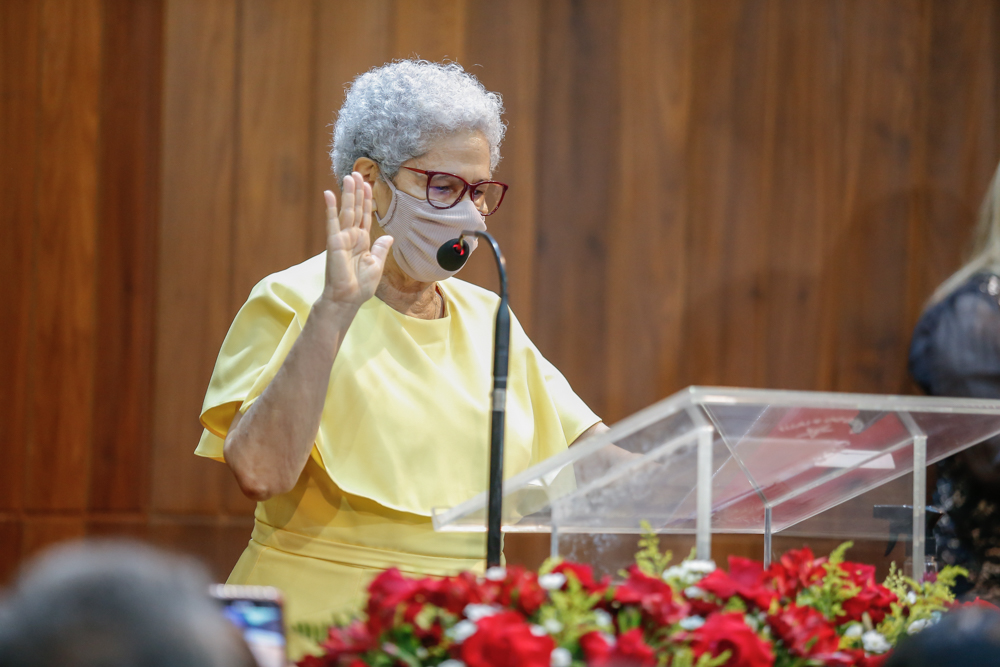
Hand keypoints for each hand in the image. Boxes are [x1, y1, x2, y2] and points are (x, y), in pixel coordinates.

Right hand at [319, 172, 392, 307]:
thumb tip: (388, 237)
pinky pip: (332, 222)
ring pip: (347, 211)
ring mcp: (342, 238)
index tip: (369, 184)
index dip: (368, 200)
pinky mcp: (334, 242)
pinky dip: (330, 208)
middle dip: (357, 191)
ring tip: (348, 176)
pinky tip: (329, 194)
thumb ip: (381, 249)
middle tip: (357, 173)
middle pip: (356, 209)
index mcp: (362, 241)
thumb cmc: (361, 286)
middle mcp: (352, 236)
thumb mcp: (377, 265)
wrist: (348, 298)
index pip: (366, 216)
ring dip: (347, 194)